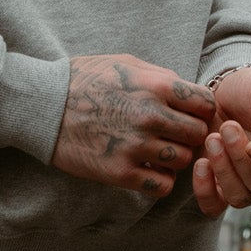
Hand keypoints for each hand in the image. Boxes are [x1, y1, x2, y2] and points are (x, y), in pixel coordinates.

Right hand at [53, 55, 216, 198]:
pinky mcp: (119, 173)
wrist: (44, 105)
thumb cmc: (85, 79)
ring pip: (183, 161)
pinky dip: (160, 180)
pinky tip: (147, 169)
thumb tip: (191, 91)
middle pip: (198, 134)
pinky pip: (161, 186)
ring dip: (175, 158)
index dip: (201, 110)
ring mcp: (136, 147)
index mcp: (156, 87)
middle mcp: (150, 116)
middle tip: (174, 135)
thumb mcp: (126, 64)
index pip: (206, 104)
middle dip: (190, 135)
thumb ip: (162, 76)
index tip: (190, 114)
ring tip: (158, 152)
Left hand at [191, 67, 250, 217]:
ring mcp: (247, 181)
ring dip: (223, 170)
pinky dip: (205, 190)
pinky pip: (215, 206)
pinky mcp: (220, 185)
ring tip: (212, 138)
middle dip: (240, 158)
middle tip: (227, 127)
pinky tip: (200, 163)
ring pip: (240, 198)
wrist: (222, 89)